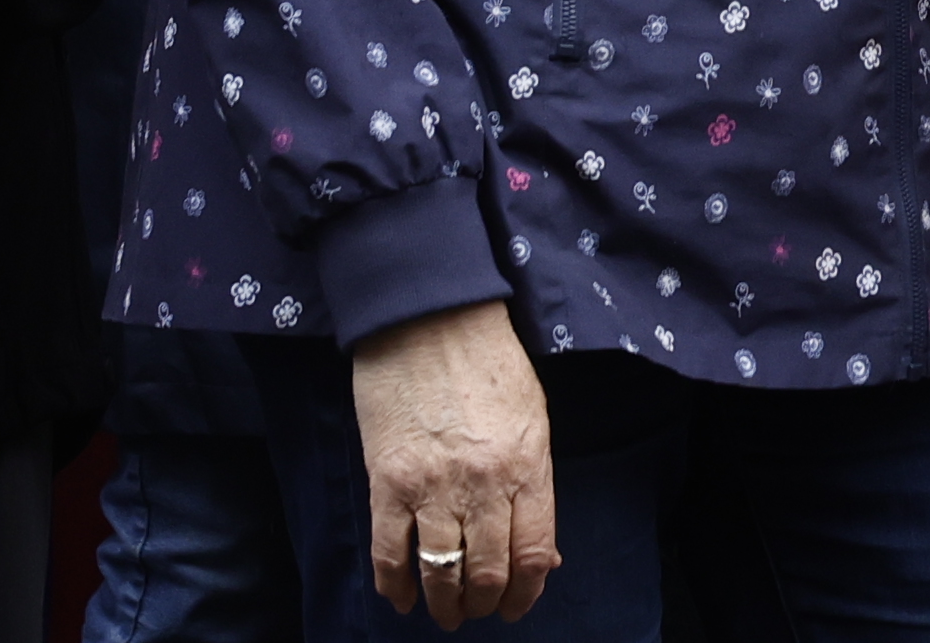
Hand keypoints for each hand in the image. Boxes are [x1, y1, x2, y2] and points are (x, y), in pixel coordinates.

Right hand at [349, 298, 558, 625]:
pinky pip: (389, 553)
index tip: (515, 605)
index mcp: (527, 466)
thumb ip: (535, 484)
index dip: (526, 593)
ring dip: (443, 603)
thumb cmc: (488, 361)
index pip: (534, 554)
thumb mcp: (532, 418)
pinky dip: (395, 585)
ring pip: (440, 572)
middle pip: (487, 572)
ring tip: (444, 612)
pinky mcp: (387, 482)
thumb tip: (542, 551)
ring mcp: (432, 486)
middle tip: (476, 610)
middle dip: (483, 603)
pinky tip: (401, 598)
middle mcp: (483, 485)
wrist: (428, 317)